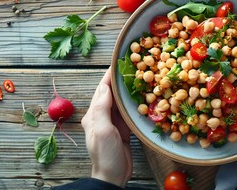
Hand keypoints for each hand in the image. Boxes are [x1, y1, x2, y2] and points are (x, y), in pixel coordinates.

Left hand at [81, 67, 131, 187]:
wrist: (112, 176)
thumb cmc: (105, 154)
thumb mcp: (102, 130)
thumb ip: (102, 108)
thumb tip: (104, 87)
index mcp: (94, 114)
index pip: (102, 89)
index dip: (110, 75)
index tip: (120, 61)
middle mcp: (102, 115)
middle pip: (112, 93)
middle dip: (121, 80)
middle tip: (134, 67)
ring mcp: (112, 122)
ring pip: (121, 101)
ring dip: (129, 90)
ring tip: (140, 77)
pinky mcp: (122, 129)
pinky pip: (128, 112)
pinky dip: (134, 103)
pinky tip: (142, 97)